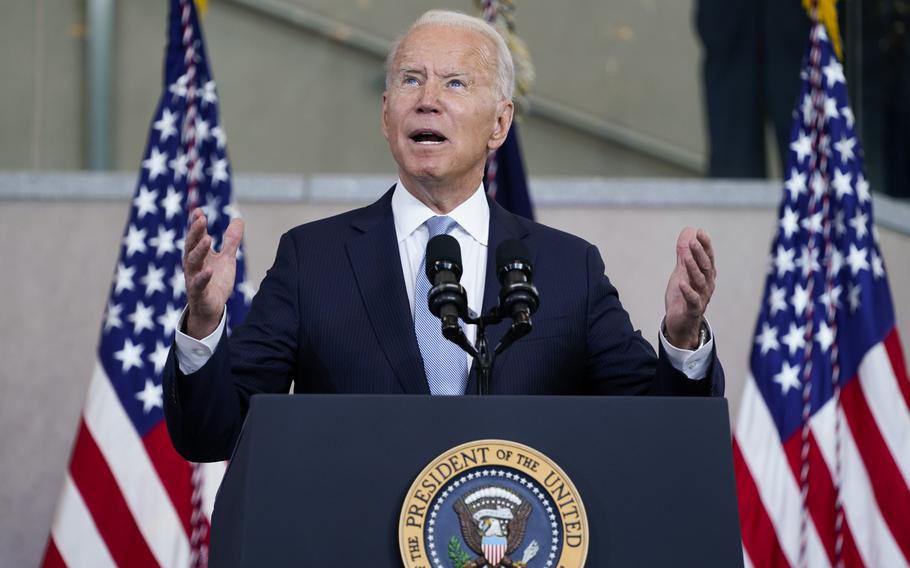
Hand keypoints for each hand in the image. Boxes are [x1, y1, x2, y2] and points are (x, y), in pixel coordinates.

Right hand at [183, 208, 243, 338]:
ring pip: (192, 263)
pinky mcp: (198, 293)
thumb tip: (238, 220)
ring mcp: (193, 279)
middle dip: (195, 232)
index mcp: (199, 255)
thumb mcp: (226, 259)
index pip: (196, 237)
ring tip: (207, 239)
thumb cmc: (216, 281)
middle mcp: (193, 265)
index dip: (196, 224)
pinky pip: (198, 285)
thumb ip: (231, 241)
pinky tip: (209, 270)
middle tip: (201, 219)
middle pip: (191, 246)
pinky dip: (203, 277)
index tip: (199, 211)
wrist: (212, 308)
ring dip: (199, 250)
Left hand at [664, 227, 715, 349]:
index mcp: (706, 275)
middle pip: (706, 267)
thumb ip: (685, 253)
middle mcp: (707, 285)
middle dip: (700, 254)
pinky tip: (681, 283)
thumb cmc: (683, 296)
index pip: (708, 257)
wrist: (681, 324)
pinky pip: (692, 300)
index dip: (705, 245)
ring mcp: (701, 298)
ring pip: (699, 281)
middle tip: (694, 241)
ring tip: (687, 258)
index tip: (700, 232)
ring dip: (693, 269)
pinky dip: (687, 291)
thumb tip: (689, 231)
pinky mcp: (692, 310)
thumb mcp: (682, 272)